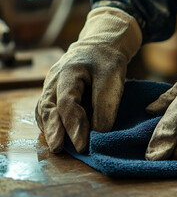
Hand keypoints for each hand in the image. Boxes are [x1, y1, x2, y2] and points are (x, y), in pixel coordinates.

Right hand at [35, 7, 141, 152]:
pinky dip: (51, 122)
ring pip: (44, 108)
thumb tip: (98, 134)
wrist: (101, 46)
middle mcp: (54, 78)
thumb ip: (105, 108)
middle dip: (54, 130)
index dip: (74, 126)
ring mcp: (51, 83)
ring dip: (50, 128)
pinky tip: (57, 135)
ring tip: (57, 147)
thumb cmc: (108, 62)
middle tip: (58, 150)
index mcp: (69, 71)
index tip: (83, 145)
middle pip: (48, 107)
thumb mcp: (112, 81)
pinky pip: (47, 108)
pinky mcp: (54, 90)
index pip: (68, 103)